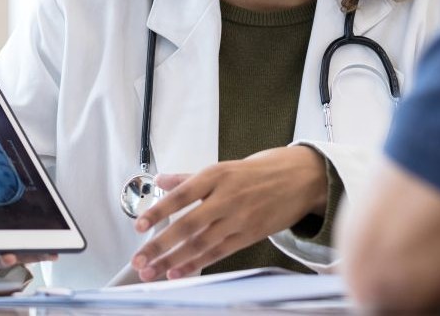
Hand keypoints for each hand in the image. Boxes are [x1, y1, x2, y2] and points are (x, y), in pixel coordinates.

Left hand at [129, 146, 326, 280]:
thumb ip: (188, 177)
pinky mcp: (250, 235)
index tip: (139, 226)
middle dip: (160, 246)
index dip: (158, 211)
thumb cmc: (257, 172)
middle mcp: (226, 197)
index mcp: (215, 175)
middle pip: (188, 225)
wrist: (299, 178)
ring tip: (152, 271)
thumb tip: (160, 180)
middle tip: (139, 260)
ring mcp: (239, 219)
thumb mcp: (222, 167)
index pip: (180, 195)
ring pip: (200, 244)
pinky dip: (196, 264)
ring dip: (173, 260)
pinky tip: (178, 273)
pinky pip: (218, 253)